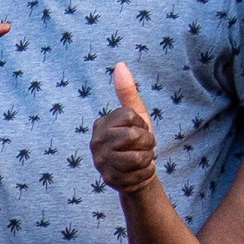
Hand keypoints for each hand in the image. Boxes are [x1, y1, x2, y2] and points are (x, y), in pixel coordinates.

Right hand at [91, 61, 158, 194]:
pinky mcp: (109, 179)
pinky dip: (146, 172)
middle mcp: (95, 142)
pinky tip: (138, 172)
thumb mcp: (136, 115)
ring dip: (148, 158)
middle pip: (134, 136)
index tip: (139, 131)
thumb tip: (120, 64)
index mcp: (101, 124)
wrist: (136, 174)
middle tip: (143, 147)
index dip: (142, 124)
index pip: (130, 116)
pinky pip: (139, 172)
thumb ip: (127, 91)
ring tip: (141, 159)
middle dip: (148, 142)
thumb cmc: (136, 142)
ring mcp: (101, 162)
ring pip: (138, 156)